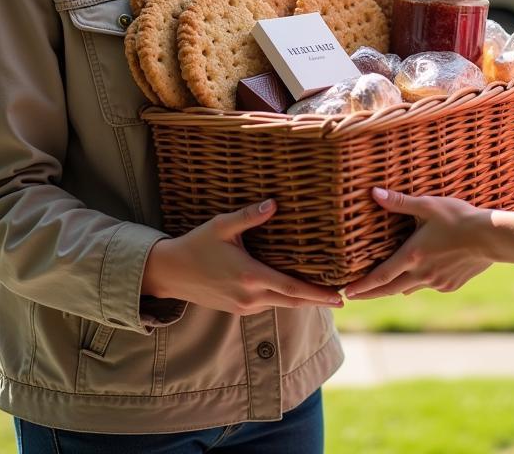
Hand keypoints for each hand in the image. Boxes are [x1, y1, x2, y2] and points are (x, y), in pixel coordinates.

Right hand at [142, 199, 343, 314]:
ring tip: (323, 291)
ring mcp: (244, 306)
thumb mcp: (221, 226)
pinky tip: (292, 290)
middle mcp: (250, 296)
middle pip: (293, 302)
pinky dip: (284, 299)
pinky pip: (268, 304)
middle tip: (343, 298)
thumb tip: (274, 203)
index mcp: (251, 276)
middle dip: (318, 300)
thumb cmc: (196, 245)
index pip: (294, 289)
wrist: (170, 273)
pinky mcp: (237, 309)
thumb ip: (249, 216)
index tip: (341, 296)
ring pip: (281, 304)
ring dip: (301, 299)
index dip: (320, 294)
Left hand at [343, 188, 492, 299]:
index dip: (361, 286)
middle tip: (353, 296)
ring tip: (383, 286)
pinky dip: (418, 282)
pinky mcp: (451, 285)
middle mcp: (422, 274)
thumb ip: (400, 202)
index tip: (345, 292)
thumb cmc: (459, 218)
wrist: (492, 238)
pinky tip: (420, 275)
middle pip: (389, 289)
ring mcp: (437, 282)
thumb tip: (374, 193)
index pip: (380, 277)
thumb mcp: (428, 206)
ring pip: (409, 288)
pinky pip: (429, 286)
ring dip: (394, 287)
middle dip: (370, 293)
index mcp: (412, 256)